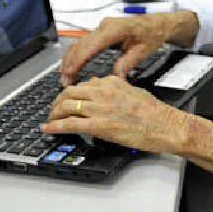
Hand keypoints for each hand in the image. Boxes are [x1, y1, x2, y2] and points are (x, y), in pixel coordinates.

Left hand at [42, 75, 192, 153]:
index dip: (73, 93)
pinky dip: (54, 126)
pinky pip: (69, 124)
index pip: (85, 84)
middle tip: (55, 109)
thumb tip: (106, 94)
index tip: (69, 99)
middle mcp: (103, 92)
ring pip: (66, 105)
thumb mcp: (134, 92)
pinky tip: (48, 129)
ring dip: (54, 113)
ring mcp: (99, 108)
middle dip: (58, 101)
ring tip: (50, 119)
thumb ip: (117, 91)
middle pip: (70, 91)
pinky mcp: (98, 125)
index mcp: (112, 82)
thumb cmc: (156, 113)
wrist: (165, 125)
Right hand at [60, 10, 198, 85]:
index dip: (77, 61)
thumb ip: (126, 64)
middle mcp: (105, 26)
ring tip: (66, 78)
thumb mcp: (142, 52)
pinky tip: (73, 67)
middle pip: (80, 45)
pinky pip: (84, 43)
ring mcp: (102, 27)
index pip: (89, 46)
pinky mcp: (102, 32)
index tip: (69, 74)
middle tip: (65, 82)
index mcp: (114, 29)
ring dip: (71, 60)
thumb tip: (115, 78)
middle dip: (70, 64)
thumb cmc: (153, 34)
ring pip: (79, 44)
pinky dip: (77, 55)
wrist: (159, 23)